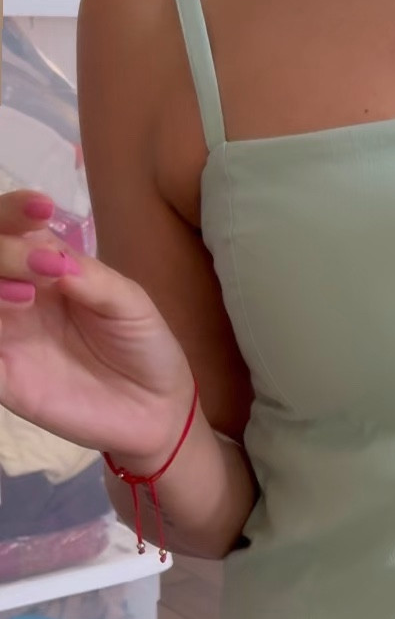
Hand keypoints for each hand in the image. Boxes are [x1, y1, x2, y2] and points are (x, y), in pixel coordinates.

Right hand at [0, 190, 193, 466]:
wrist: (155, 410)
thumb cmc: (142, 346)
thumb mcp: (128, 304)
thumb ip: (92, 279)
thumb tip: (50, 255)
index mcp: (42, 267)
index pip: (11, 228)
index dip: (14, 212)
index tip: (41, 209)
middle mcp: (14, 295)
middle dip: (4, 250)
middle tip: (44, 266)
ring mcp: (6, 336)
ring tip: (26, 295)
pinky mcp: (4, 377)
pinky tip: (1, 339)